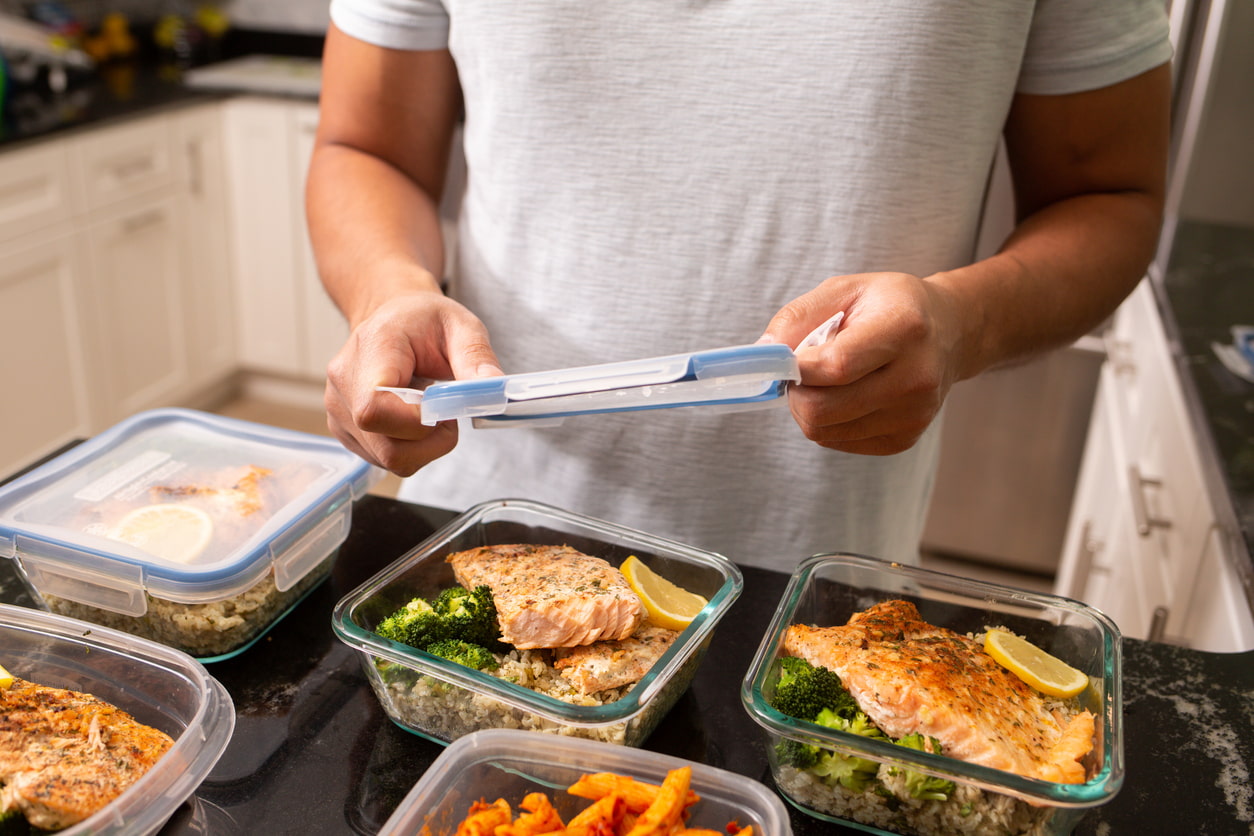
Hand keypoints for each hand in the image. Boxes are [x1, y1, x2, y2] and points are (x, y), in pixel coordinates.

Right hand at [324, 292, 502, 474]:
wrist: (391, 317)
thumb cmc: (423, 321)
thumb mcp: (461, 326)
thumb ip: (477, 357)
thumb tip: (494, 388)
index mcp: (372, 348)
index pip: (375, 407)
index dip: (416, 423)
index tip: (447, 411)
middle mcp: (344, 381)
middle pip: (385, 444)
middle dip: (431, 440)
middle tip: (448, 412)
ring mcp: (338, 409)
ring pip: (387, 458)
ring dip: (423, 446)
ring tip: (429, 411)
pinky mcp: (344, 429)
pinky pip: (382, 458)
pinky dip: (409, 448)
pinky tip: (411, 418)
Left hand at [761, 272, 965, 454]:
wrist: (948, 333)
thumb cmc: (889, 306)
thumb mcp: (845, 289)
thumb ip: (798, 317)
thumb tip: (763, 352)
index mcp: (905, 328)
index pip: (836, 366)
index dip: (797, 368)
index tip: (785, 359)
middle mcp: (916, 377)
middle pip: (823, 409)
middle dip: (796, 392)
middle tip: (801, 370)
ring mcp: (913, 414)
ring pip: (823, 430)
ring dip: (809, 407)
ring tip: (826, 379)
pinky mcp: (904, 439)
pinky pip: (837, 440)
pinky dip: (827, 421)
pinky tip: (845, 394)